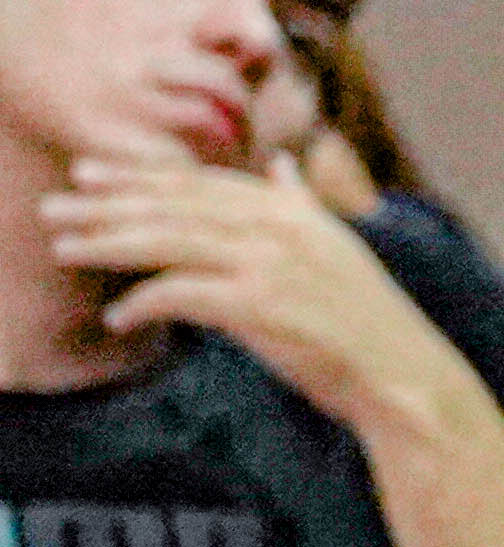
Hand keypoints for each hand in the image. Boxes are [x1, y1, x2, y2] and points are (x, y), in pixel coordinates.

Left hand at [37, 153, 448, 436]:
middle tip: (55, 205)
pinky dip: (144, 304)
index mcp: (292, 212)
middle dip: (107, 203)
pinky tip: (119, 317)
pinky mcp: (260, 305)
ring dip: (107, 244)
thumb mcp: (336, 251)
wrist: (405, 377)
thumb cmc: (366, 325)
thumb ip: (302, 207)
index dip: (139, 176)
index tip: (91, 173)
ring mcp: (270, 264)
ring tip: (64, 247)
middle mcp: (279, 228)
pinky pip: (181, 295)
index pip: (199, 184)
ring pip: (166, 241)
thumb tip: (284, 169)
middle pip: (173, 206)